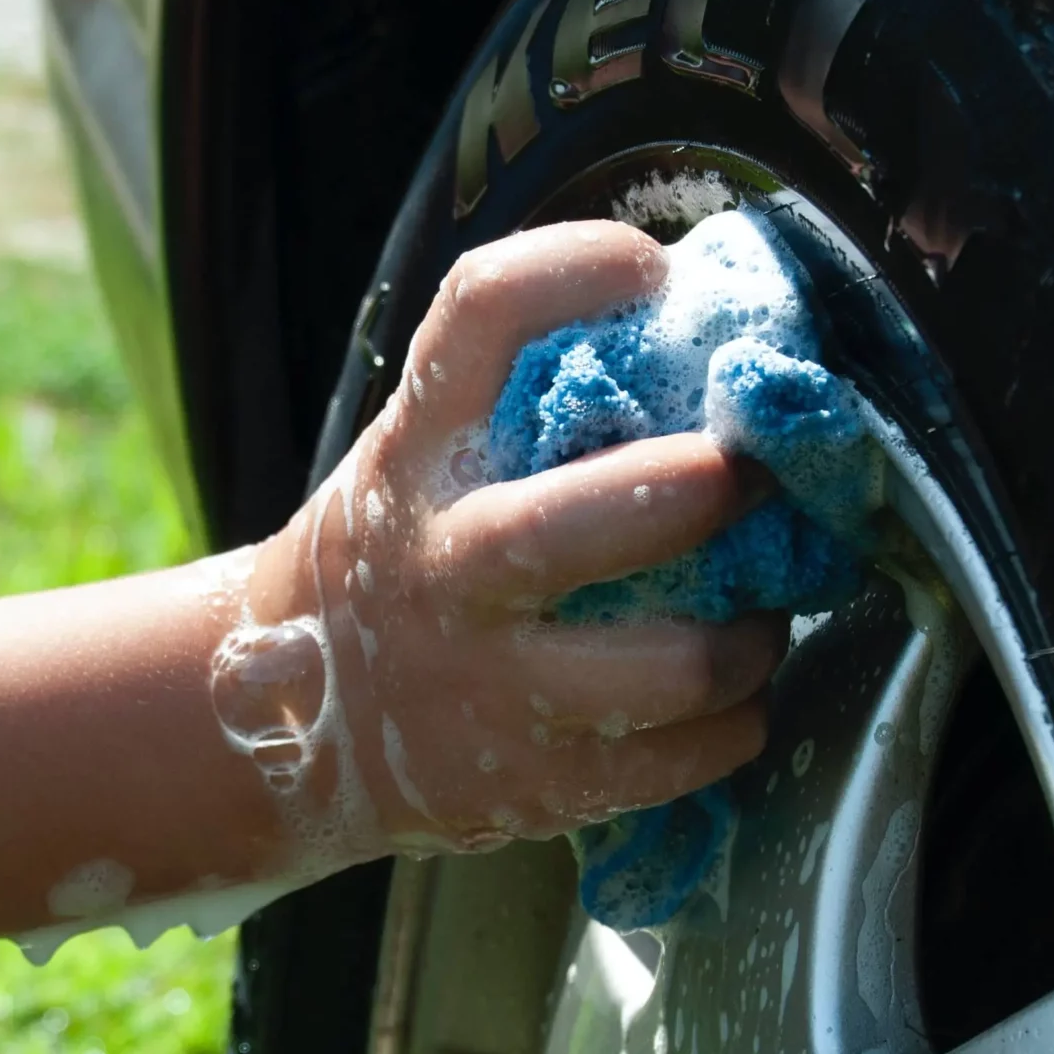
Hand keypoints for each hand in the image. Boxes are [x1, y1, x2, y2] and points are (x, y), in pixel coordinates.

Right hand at [228, 222, 781, 867]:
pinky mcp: (534, 786)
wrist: (296, 724)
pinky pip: (687, 756)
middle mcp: (444, 566)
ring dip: (750, 635)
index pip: (481, 313)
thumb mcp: (421, 458)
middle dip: (700, 490)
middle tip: (755, 473)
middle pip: (574, 524)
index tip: (652, 271)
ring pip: (668, 667)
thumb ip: (523, 399)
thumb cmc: (405, 555)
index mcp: (418, 453)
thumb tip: (703, 312)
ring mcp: (488, 686)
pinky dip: (739, 720)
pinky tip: (728, 694)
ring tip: (757, 613)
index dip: (577, 267)